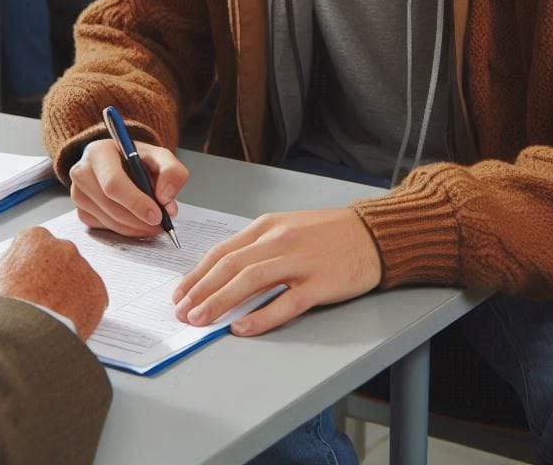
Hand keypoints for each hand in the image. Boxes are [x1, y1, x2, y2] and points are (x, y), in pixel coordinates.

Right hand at [0, 227, 107, 339]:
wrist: (23, 336)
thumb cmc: (3, 311)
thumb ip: (9, 274)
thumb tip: (12, 282)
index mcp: (34, 238)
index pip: (35, 247)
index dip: (30, 268)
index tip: (27, 283)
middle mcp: (62, 246)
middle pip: (59, 260)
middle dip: (53, 277)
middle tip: (42, 301)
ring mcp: (82, 267)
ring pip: (78, 278)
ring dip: (70, 292)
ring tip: (54, 316)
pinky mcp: (98, 290)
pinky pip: (93, 298)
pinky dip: (84, 309)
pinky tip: (69, 324)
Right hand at [68, 136, 188, 238]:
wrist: (120, 162)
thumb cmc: (137, 159)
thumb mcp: (159, 156)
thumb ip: (171, 171)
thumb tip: (166, 199)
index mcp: (99, 152)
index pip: (113, 183)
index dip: (136, 202)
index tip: (157, 215)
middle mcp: (82, 171)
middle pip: (110, 205)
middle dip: (139, 219)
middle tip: (161, 225)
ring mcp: (78, 194)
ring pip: (109, 220)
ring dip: (135, 228)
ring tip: (154, 224)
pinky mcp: (81, 211)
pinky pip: (105, 228)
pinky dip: (125, 231)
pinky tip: (138, 223)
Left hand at [171, 208, 381, 336]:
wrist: (372, 233)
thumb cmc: (328, 233)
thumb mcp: (287, 228)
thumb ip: (258, 247)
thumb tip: (223, 274)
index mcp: (268, 226)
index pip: (223, 251)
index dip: (197, 274)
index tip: (180, 293)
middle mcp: (279, 240)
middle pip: (231, 266)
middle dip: (201, 290)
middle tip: (183, 312)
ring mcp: (300, 261)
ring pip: (251, 280)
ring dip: (221, 301)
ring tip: (201, 319)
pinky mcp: (320, 283)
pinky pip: (286, 302)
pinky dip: (261, 316)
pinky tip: (242, 326)